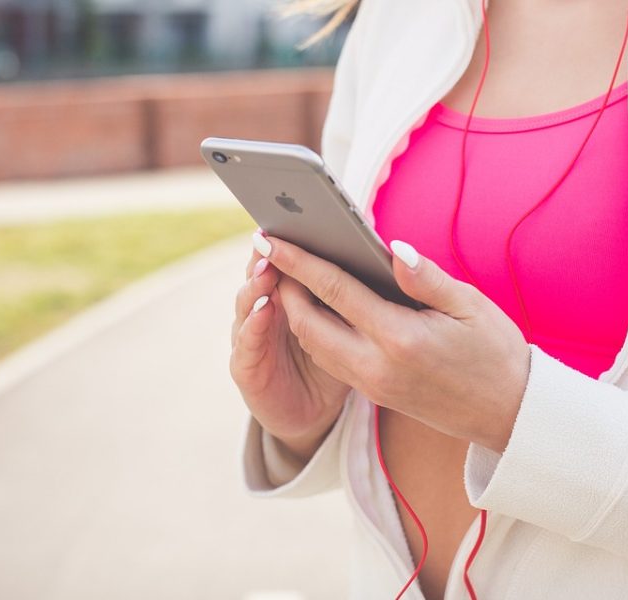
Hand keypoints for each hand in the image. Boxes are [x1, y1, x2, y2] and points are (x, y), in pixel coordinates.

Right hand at [229, 231, 352, 461]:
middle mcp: (266, 310)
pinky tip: (263, 310)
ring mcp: (252, 339)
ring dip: (255, 283)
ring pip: (248, 304)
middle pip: (261, 275)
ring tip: (268, 265)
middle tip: (276, 232)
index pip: (290, 262)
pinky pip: (244, 345)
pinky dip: (251, 326)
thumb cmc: (342, 361)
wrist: (315, 414)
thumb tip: (383, 252)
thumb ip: (361, 291)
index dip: (292, 242)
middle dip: (267, 254)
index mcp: (295, 296)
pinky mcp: (246, 369)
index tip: (301, 215)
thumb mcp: (356, 326)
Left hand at [260, 233, 530, 451]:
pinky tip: (318, 308)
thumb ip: (426, 277)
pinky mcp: (375, 395)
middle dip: (284, 287)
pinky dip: (315, 332)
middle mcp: (377, 367)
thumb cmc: (496, 353)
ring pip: (314, 346)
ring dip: (295, 312)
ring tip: (289, 275)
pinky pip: (331, 360)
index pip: (335, 292)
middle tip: (273, 252)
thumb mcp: (471, 306)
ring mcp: (373, 385)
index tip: (272, 239)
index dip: (300, 262)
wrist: (509, 414)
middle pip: (308, 324)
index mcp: (401, 339)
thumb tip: (391, 248)